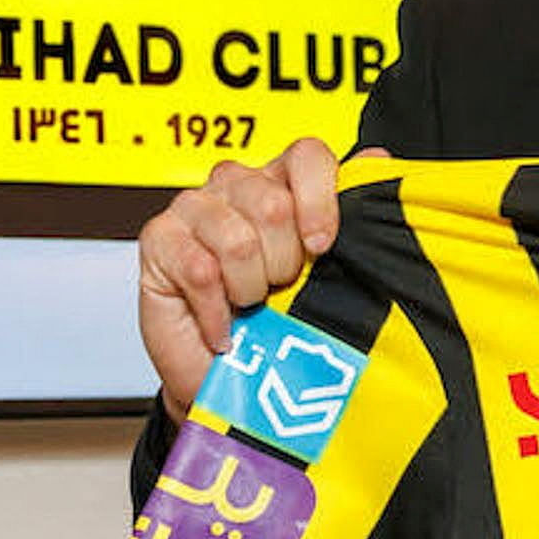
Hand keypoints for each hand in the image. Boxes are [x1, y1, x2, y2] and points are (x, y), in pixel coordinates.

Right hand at [137, 138, 356, 416]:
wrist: (232, 382)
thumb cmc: (279, 324)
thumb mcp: (327, 272)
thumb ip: (349, 214)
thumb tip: (377, 156)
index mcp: (281, 181)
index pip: (306, 155)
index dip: (320, 200)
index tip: (323, 246)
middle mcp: (237, 185)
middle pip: (273, 205)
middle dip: (284, 264)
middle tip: (277, 290)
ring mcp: (194, 208)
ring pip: (237, 240)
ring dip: (250, 290)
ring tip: (249, 306)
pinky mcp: (160, 240)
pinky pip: (201, 271)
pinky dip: (218, 313)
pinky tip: (224, 327)